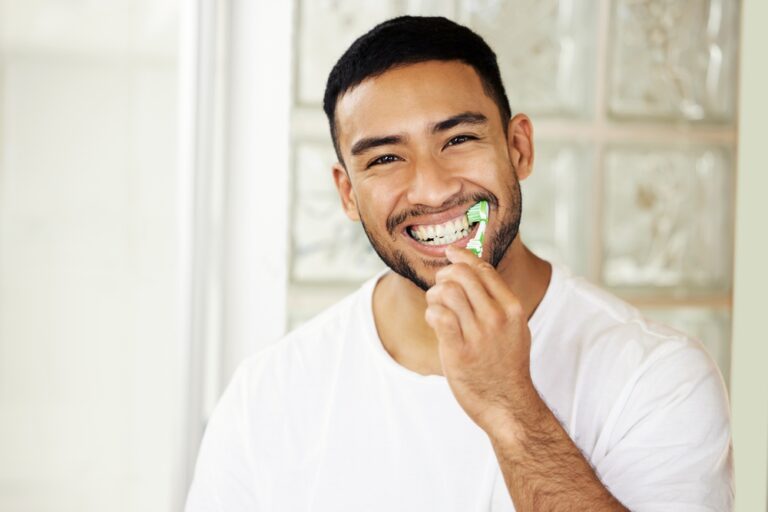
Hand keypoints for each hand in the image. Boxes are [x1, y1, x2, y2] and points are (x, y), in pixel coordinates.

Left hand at [424, 245, 538, 436]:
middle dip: (444, 276)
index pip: (482, 269)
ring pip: (446, 292)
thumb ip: (497, 300)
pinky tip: (435, 322)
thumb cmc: (506, 365)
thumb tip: (475, 268)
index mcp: (511, 308)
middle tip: (440, 288)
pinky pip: (438, 315)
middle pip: (461, 275)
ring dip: (435, 296)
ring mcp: (478, 335)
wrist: (507, 403)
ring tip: (437, 308)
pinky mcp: (459, 351)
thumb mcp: (513, 327)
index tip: (451, 252)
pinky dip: (431, 314)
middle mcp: (496, 318)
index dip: (462, 257)